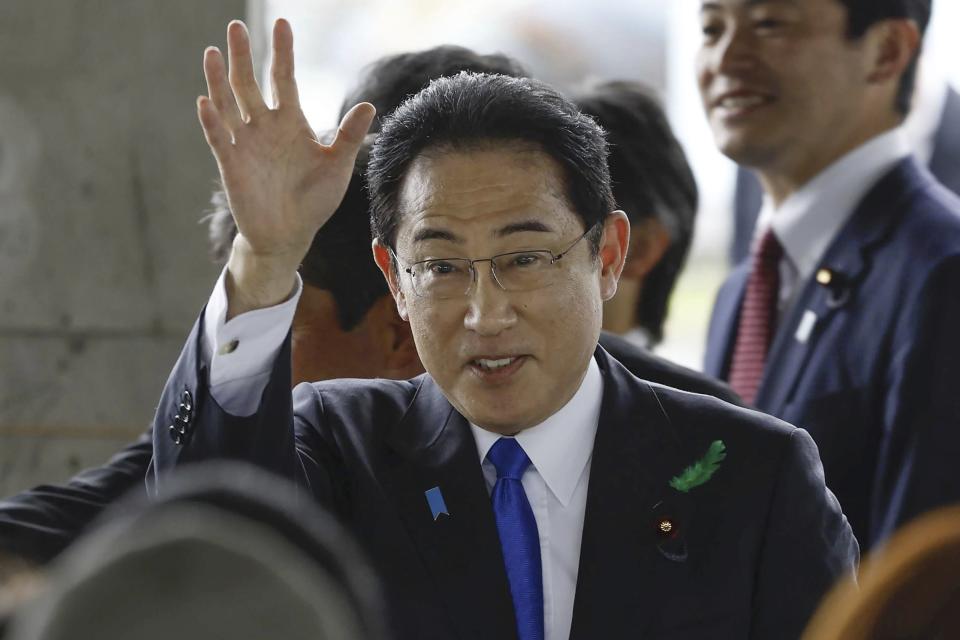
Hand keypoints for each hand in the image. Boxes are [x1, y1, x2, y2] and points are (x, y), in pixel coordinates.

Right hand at [196, 19, 374, 315]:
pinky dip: (213, 121)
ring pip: (228, 104)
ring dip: (220, 79)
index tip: (282, 23)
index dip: (282, 52)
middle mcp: (264, 127)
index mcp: (290, 123)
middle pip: (249, 83)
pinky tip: (205, 102)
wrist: (291, 235)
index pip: (284, 79)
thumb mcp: (337, 167)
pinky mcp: (232, 164)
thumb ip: (349, 136)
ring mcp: (245, 143)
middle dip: (243, 55)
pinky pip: (220, 138)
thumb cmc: (314, 201)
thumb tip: (369, 104)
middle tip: (237, 24)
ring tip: (214, 52)